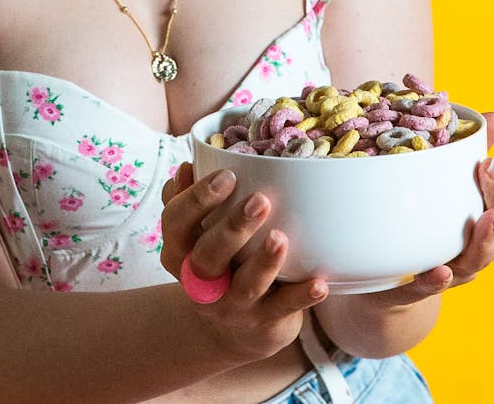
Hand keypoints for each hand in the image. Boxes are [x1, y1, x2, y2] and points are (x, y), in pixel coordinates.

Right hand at [160, 163, 327, 364]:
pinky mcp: (263, 321)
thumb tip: (189, 165)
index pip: (174, 224)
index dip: (196, 199)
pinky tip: (319, 283)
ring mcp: (232, 306)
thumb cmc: (217, 262)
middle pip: (207, 257)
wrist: (235, 329)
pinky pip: (283, 309)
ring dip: (264, 262)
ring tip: (281, 237)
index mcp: (179, 252)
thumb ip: (188, 201)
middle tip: (260, 200)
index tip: (227, 175)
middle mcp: (200, 282)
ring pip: (245, 286)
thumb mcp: (195, 236)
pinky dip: (301, 296)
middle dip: (233, 228)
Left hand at [372, 110, 493, 305]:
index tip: (491, 161)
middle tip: (490, 173)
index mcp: (481, 219)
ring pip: (473, 261)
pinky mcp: (416, 288)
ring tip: (483, 219)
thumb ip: (466, 151)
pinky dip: (435, 280)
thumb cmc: (426, 222)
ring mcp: (449, 270)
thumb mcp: (446, 185)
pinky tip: (439, 270)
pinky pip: (428, 287)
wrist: (387, 278)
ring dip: (482, 241)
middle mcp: (472, 248)